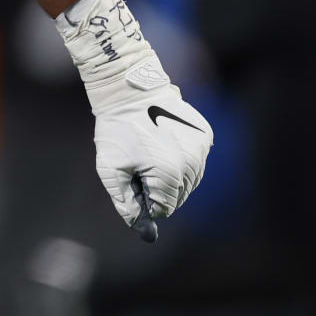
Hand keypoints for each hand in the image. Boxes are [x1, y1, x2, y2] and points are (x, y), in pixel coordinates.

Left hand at [90, 79, 211, 227]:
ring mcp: (201, 148)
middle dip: (158, 188)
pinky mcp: (205, 135)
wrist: (130, 89)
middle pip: (178, 196)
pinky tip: (165, 142)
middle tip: (140, 164)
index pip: (164, 208)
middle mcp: (191, 164)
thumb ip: (124, 201)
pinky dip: (182, 158)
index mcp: (168, 174)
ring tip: (151, 152)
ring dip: (172, 176)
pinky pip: (196, 160)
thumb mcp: (110, 168)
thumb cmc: (116, 129)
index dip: (146, 200)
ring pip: (190, 180)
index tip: (134, 181)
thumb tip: (138, 226)